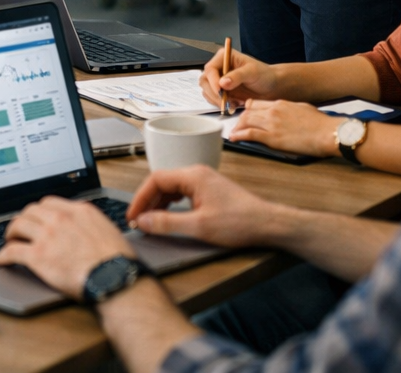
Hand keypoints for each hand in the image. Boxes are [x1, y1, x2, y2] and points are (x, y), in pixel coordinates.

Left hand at [0, 196, 135, 300]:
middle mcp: (60, 218)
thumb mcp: (108, 231)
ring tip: (10, 241)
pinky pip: (12, 251)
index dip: (39, 211)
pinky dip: (3, 255)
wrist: (115, 278)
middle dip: (24, 219)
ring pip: (18, 225)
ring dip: (11, 233)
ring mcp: (48, 236)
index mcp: (79, 211)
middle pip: (31, 211)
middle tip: (21, 229)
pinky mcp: (38, 256)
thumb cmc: (117, 262)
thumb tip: (85, 228)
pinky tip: (1, 260)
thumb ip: (90, 225)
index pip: (49, 202)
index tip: (37, 218)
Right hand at [126, 166, 285, 247]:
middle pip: (162, 182)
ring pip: (172, 188)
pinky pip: (182, 193)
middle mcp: (197, 173)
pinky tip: (169, 217)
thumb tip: (143, 221)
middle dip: (147, 202)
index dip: (140, 198)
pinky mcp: (210, 190)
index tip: (132, 216)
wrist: (268, 224)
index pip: (155, 179)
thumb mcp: (199, 226)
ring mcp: (204, 181)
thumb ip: (167, 223)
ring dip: (159, 204)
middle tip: (138, 221)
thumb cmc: (239, 223)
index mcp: (192, 175)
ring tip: (151, 222)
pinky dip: (171, 204)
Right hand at [199, 48, 280, 108]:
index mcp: (224, 57)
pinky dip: (220, 104)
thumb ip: (238, 76)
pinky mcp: (221, 92)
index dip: (213, 80)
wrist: (271, 87)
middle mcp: (219, 68)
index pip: (210, 69)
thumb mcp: (252, 72)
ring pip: (207, 91)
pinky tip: (233, 104)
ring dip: (216, 100)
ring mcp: (219, 80)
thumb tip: (223, 82)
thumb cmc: (264, 75)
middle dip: (213, 92)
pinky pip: (213, 99)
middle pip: (205, 81)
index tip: (220, 90)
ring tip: (232, 103)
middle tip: (224, 101)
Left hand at [227, 100, 339, 157]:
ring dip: (237, 127)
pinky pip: (250, 134)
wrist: (328, 132)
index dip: (248, 110)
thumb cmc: (321, 123)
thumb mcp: (302, 109)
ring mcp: (272, 124)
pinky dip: (239, 136)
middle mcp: (273, 111)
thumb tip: (286, 113)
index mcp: (280, 103)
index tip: (245, 115)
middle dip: (240, 120)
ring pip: (246, 121)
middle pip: (248, 112)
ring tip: (233, 133)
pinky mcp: (273, 138)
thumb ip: (289, 109)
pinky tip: (233, 138)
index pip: (256, 104)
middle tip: (237, 126)